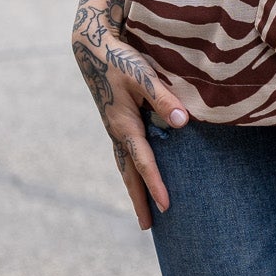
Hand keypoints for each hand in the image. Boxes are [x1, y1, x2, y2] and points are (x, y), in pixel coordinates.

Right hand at [72, 14, 187, 229]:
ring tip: (143, 211)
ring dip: (134, 188)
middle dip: (139, 200)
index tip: (167, 207)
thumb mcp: (143, 75)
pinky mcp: (115, 123)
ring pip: (124, 166)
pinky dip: (131, 171)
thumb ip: (163, 98)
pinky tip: (138, 176)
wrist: (92, 48)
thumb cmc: (120, 59)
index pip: (144, 163)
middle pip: (129, 174)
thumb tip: (183, 123)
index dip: (156, 186)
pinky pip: (124, 155)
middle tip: (148, 227)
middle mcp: (117, 133)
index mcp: (124, 125)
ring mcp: (114, 130)